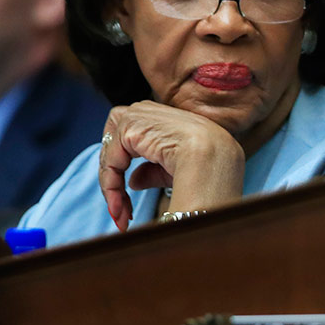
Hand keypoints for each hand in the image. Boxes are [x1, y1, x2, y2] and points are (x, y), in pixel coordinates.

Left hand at [97, 101, 245, 230]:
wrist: (214, 159)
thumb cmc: (208, 164)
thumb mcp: (176, 169)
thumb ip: (151, 171)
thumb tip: (133, 182)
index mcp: (162, 117)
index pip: (131, 140)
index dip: (123, 172)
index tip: (126, 206)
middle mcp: (147, 111)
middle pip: (114, 143)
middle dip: (113, 179)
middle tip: (119, 211)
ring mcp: (137, 115)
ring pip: (109, 153)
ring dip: (111, 185)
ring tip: (119, 212)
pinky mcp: (129, 126)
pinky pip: (110, 160)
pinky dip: (111, 185)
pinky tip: (120, 205)